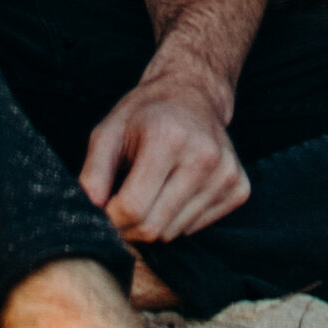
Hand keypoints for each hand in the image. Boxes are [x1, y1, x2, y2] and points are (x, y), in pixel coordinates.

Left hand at [81, 63, 249, 244]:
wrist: (193, 93)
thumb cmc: (145, 113)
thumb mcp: (108, 131)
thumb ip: (93, 173)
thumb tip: (88, 212)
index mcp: (168, 138)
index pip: (133, 208)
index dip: (110, 217)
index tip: (105, 206)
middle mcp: (204, 156)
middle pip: (154, 228)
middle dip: (129, 227)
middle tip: (123, 205)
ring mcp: (226, 174)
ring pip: (174, 233)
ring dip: (154, 223)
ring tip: (152, 190)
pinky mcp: (239, 187)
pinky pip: (196, 229)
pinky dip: (178, 220)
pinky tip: (176, 190)